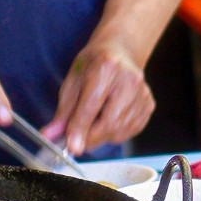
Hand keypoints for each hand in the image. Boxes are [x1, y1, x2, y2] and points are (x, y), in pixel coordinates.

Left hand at [45, 39, 155, 155]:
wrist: (119, 53)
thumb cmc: (94, 65)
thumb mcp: (72, 82)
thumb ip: (63, 112)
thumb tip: (50, 135)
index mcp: (106, 68)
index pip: (91, 105)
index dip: (80, 128)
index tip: (72, 147)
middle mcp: (129, 80)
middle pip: (110, 122)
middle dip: (91, 137)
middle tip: (78, 141)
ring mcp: (143, 93)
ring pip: (121, 130)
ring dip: (103, 135)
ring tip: (94, 124)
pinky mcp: (149, 104)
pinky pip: (131, 130)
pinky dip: (117, 133)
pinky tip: (109, 120)